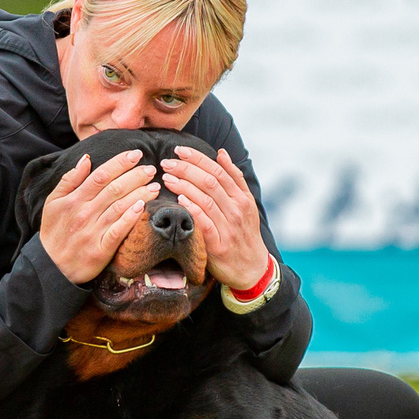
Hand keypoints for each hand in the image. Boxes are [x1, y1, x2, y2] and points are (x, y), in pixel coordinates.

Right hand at [37, 151, 156, 285]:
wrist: (51, 267)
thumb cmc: (54, 232)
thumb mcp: (52, 203)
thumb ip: (69, 180)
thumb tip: (86, 159)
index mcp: (73, 200)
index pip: (101, 175)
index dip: (120, 163)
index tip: (136, 154)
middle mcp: (84, 213)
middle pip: (114, 189)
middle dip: (135, 176)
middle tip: (151, 169)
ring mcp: (92, 232)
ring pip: (119, 207)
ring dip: (140, 194)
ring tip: (155, 187)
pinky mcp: (100, 250)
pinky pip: (118, 232)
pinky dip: (130, 219)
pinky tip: (143, 208)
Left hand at [161, 148, 269, 294]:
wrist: (251, 268)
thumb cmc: (244, 233)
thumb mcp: (246, 204)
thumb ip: (234, 178)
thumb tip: (221, 153)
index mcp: (242, 198)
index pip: (218, 171)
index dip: (198, 158)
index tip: (179, 151)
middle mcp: (237, 209)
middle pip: (209, 182)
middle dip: (186, 168)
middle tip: (167, 162)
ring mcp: (228, 227)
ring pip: (205, 199)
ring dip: (184, 186)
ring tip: (167, 177)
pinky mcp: (218, 244)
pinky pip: (204, 223)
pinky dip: (192, 209)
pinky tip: (179, 200)